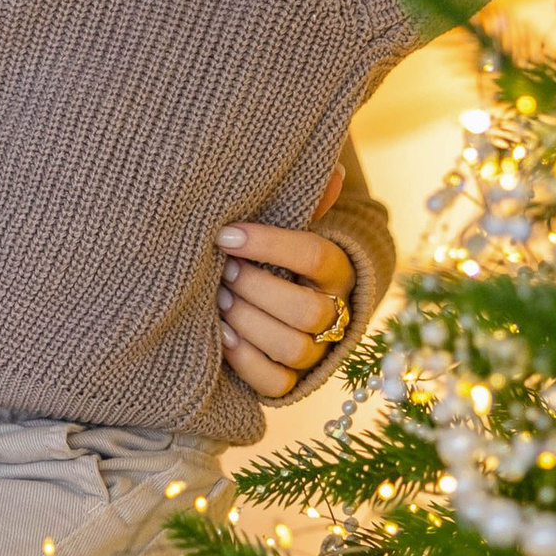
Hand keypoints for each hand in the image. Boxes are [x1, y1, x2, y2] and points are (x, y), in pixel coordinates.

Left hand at [215, 164, 355, 398]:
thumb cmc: (276, 257)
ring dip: (248, 322)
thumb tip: (336, 172)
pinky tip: (219, 334)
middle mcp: (333, 315)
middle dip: (257, 289)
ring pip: (291, 346)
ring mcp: (314, 353)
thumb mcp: (290, 226)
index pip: (314, 256)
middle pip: (307, 310)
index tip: (224, 234)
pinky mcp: (289, 382)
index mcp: (337, 271)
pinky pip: (274, 383)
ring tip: (218, 300)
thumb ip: (308, 202)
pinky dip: (244, 361)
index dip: (268, 244)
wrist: (274, 305)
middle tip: (223, 272)